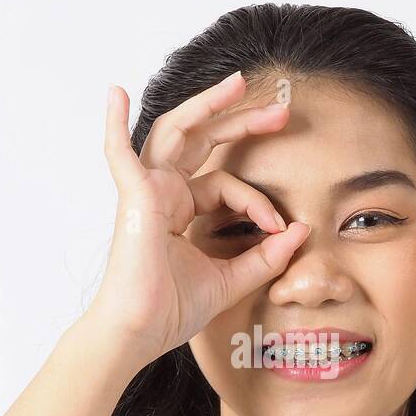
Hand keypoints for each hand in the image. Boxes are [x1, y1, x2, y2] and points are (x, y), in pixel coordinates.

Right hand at [88, 71, 309, 364]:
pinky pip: (119, 153)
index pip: (226, 185)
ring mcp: (146, 191)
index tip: (281, 229)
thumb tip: (300, 231)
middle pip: (204, 142)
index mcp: (182, 209)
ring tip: (237, 83)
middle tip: (281, 111)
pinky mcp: (134, 197)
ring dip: (207, 105)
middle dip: (242, 122)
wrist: (141, 332)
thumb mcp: (233, 279)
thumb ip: (267, 257)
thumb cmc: (172, 310)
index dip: (258, 201)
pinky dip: (115, 124)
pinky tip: (116, 94)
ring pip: (177, 132)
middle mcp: (163, 193)